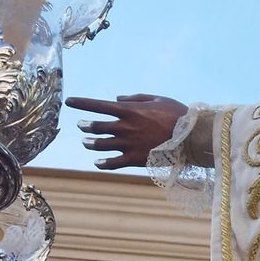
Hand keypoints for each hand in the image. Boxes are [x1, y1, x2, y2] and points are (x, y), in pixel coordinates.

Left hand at [66, 94, 187, 168]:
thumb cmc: (177, 115)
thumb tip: (117, 97)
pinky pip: (113, 163)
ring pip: (100, 144)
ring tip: (86, 142)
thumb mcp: (158, 99)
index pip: (98, 105)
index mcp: (129, 110)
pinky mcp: (134, 159)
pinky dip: (102, 163)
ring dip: (90, 143)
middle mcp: (124, 127)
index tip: (68, 102)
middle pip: (96, 126)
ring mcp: (128, 144)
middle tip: (81, 125)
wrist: (191, 137)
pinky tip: (97, 162)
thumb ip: (135, 98)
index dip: (81, 103)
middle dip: (85, 125)